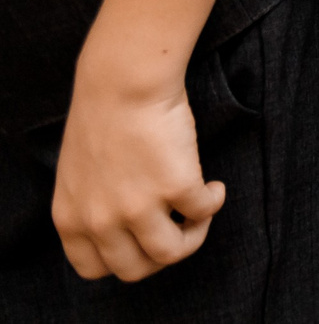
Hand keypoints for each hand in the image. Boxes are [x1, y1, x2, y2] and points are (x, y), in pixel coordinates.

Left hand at [51, 63, 224, 282]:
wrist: (124, 81)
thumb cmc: (105, 116)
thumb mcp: (80, 175)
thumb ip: (92, 207)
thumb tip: (124, 227)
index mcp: (72, 218)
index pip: (94, 268)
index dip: (125, 258)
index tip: (144, 239)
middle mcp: (101, 220)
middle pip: (135, 268)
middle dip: (162, 252)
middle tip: (178, 228)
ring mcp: (138, 207)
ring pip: (172, 252)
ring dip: (194, 235)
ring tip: (200, 210)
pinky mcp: (176, 187)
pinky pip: (204, 211)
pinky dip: (214, 201)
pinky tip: (213, 186)